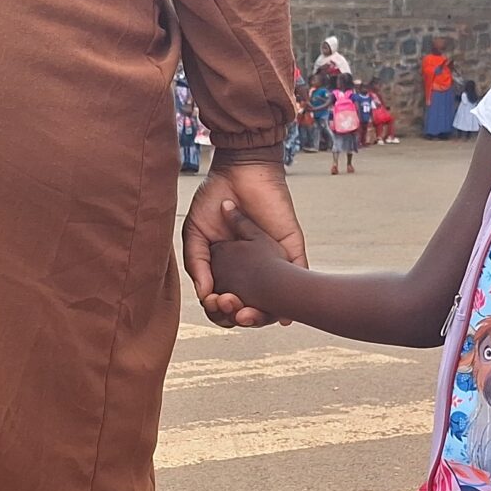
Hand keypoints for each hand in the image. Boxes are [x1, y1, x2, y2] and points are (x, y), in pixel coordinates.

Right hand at [182, 154, 302, 327]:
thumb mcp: (195, 234)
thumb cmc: (213, 199)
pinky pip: (295, 278)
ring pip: (271, 301)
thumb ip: (197, 264)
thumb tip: (204, 295)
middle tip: (228, 306)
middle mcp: (250, 270)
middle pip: (247, 307)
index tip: (212, 302)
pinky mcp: (291, 250)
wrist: (239, 171)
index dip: (217, 309)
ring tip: (246, 313)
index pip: (223, 300)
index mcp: (226, 268)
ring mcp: (272, 262)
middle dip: (237, 314)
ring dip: (260, 315)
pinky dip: (290, 302)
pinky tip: (282, 319)